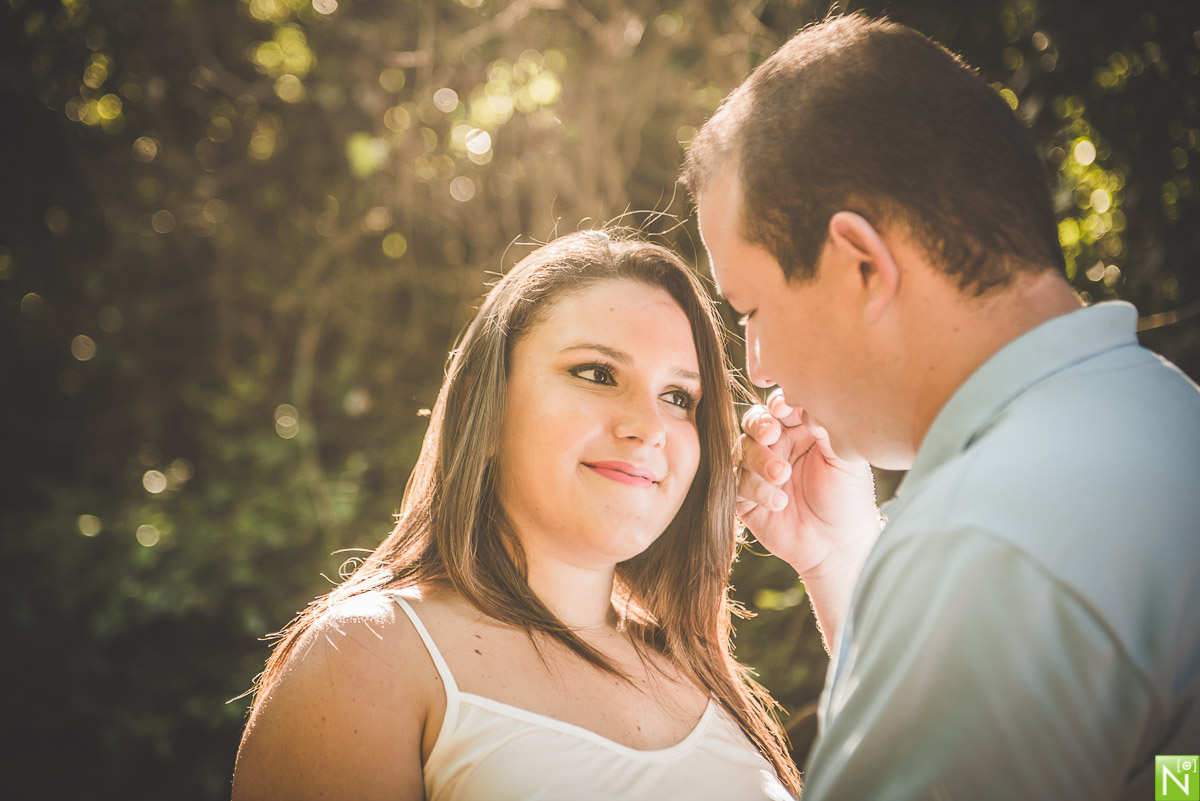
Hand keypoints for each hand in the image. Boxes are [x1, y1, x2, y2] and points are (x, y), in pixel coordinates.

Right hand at [737, 389, 880, 580]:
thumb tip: (806, 402)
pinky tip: (779, 502)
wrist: (837, 546)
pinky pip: (735, 483)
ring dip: (759, 461)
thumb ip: (827, 428)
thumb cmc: (847, 500)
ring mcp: (759, 472)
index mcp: (801, 431)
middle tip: (772, 437)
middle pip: (754, 424)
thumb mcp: (845, 459)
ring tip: (782, 477)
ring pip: (741, 451)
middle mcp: (777, 447)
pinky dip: (755, 490)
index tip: (783, 410)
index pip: (781, 408)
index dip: (778, 405)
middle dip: (760, 427)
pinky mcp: (745, 497)